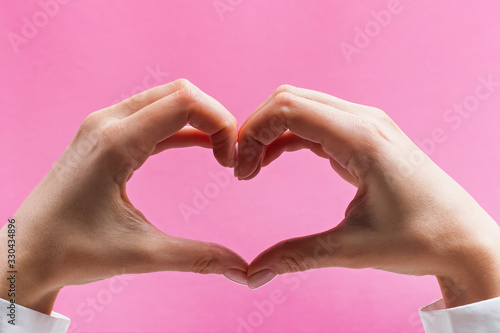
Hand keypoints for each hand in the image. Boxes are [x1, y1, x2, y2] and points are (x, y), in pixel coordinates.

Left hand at [0, 79, 247, 314]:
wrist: (26, 254)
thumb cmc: (72, 250)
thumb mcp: (141, 253)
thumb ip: (198, 257)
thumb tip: (241, 268)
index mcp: (116, 142)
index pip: (185, 102)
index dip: (220, 123)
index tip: (230, 160)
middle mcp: (107, 122)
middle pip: (179, 92)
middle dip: (214, 117)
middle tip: (229, 154)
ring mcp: (102, 125)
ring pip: (166, 99)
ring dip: (198, 119)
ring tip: (218, 151)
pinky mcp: (102, 135)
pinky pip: (151, 116)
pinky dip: (181, 126)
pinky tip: (197, 145)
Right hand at [237, 85, 499, 307]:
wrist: (463, 239)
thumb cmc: (420, 239)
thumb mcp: (352, 249)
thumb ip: (296, 256)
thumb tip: (252, 275)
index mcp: (361, 139)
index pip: (289, 108)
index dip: (252, 131)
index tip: (239, 167)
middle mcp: (364, 121)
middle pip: (291, 99)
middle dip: (257, 128)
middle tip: (242, 167)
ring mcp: (366, 125)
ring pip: (302, 106)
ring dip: (271, 130)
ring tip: (253, 166)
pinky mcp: (365, 136)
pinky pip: (316, 122)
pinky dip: (288, 136)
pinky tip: (274, 159)